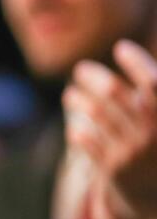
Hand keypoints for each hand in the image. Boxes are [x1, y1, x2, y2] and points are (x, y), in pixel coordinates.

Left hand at [63, 39, 156, 218]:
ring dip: (79, 100)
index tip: (121, 48)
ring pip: (96, 113)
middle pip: (115, 92)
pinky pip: (87, 142)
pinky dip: (79, 131)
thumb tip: (134, 55)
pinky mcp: (114, 170)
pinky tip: (76, 127)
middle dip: (94, 76)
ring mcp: (133, 152)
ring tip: (70, 94)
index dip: (136, 61)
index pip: (153, 82)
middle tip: (81, 69)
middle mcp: (154, 134)